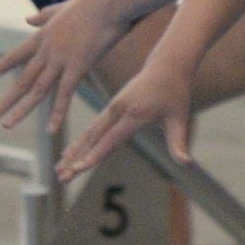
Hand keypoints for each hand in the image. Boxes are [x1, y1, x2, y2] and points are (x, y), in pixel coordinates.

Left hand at [0, 0, 128, 134]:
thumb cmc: (91, 2)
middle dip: (3, 101)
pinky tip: (51, 128)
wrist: (108, 0)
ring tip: (6, 125)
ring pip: (36, 90)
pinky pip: (65, 94)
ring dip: (21, 110)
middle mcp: (46, 51)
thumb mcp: (62, 7)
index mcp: (41, 37)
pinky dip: (57, 113)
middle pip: (21, 81)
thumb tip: (27, 19)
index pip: (12, 58)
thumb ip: (43, 15)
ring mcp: (60, 60)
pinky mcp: (78, 66)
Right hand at [59, 44, 197, 181]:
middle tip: (61, 178)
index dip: (94, 155)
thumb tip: (187, 163)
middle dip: (76, 160)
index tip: (79, 168)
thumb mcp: (179, 117)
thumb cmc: (176, 92)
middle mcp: (118, 111)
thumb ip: (179, 142)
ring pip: (88, 134)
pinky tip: (68, 154)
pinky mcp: (111, 109)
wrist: (167, 66)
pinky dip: (79, 142)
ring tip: (58, 171)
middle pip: (93, 139)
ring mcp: (112, 109)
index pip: (110, 139)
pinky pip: (92, 128)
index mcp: (133, 114)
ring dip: (72, 153)